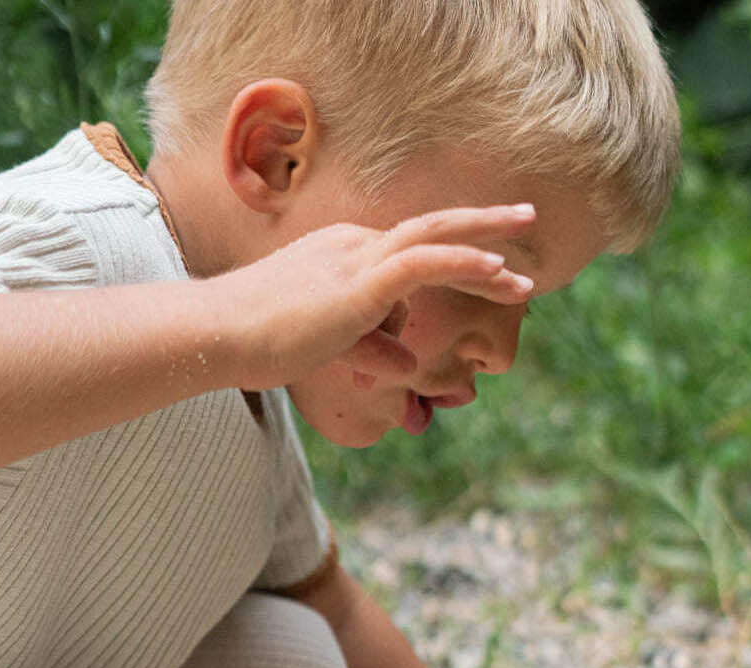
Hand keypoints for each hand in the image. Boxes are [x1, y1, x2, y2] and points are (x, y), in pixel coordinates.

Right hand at [214, 204, 536, 391]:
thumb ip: (376, 351)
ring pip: (435, 238)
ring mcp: (358, 259)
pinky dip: (463, 262)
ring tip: (529, 252)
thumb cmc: (266, 343)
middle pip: (432, 228)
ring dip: (488, 243)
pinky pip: (423, 263)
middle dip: (485, 224)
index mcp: (348, 255)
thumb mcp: (335, 349)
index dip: (459, 261)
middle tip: (528, 217)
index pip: (413, 255)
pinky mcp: (360, 283)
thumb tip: (409, 367)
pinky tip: (498, 268)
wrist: (222, 336)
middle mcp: (356, 246)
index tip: (501, 272)